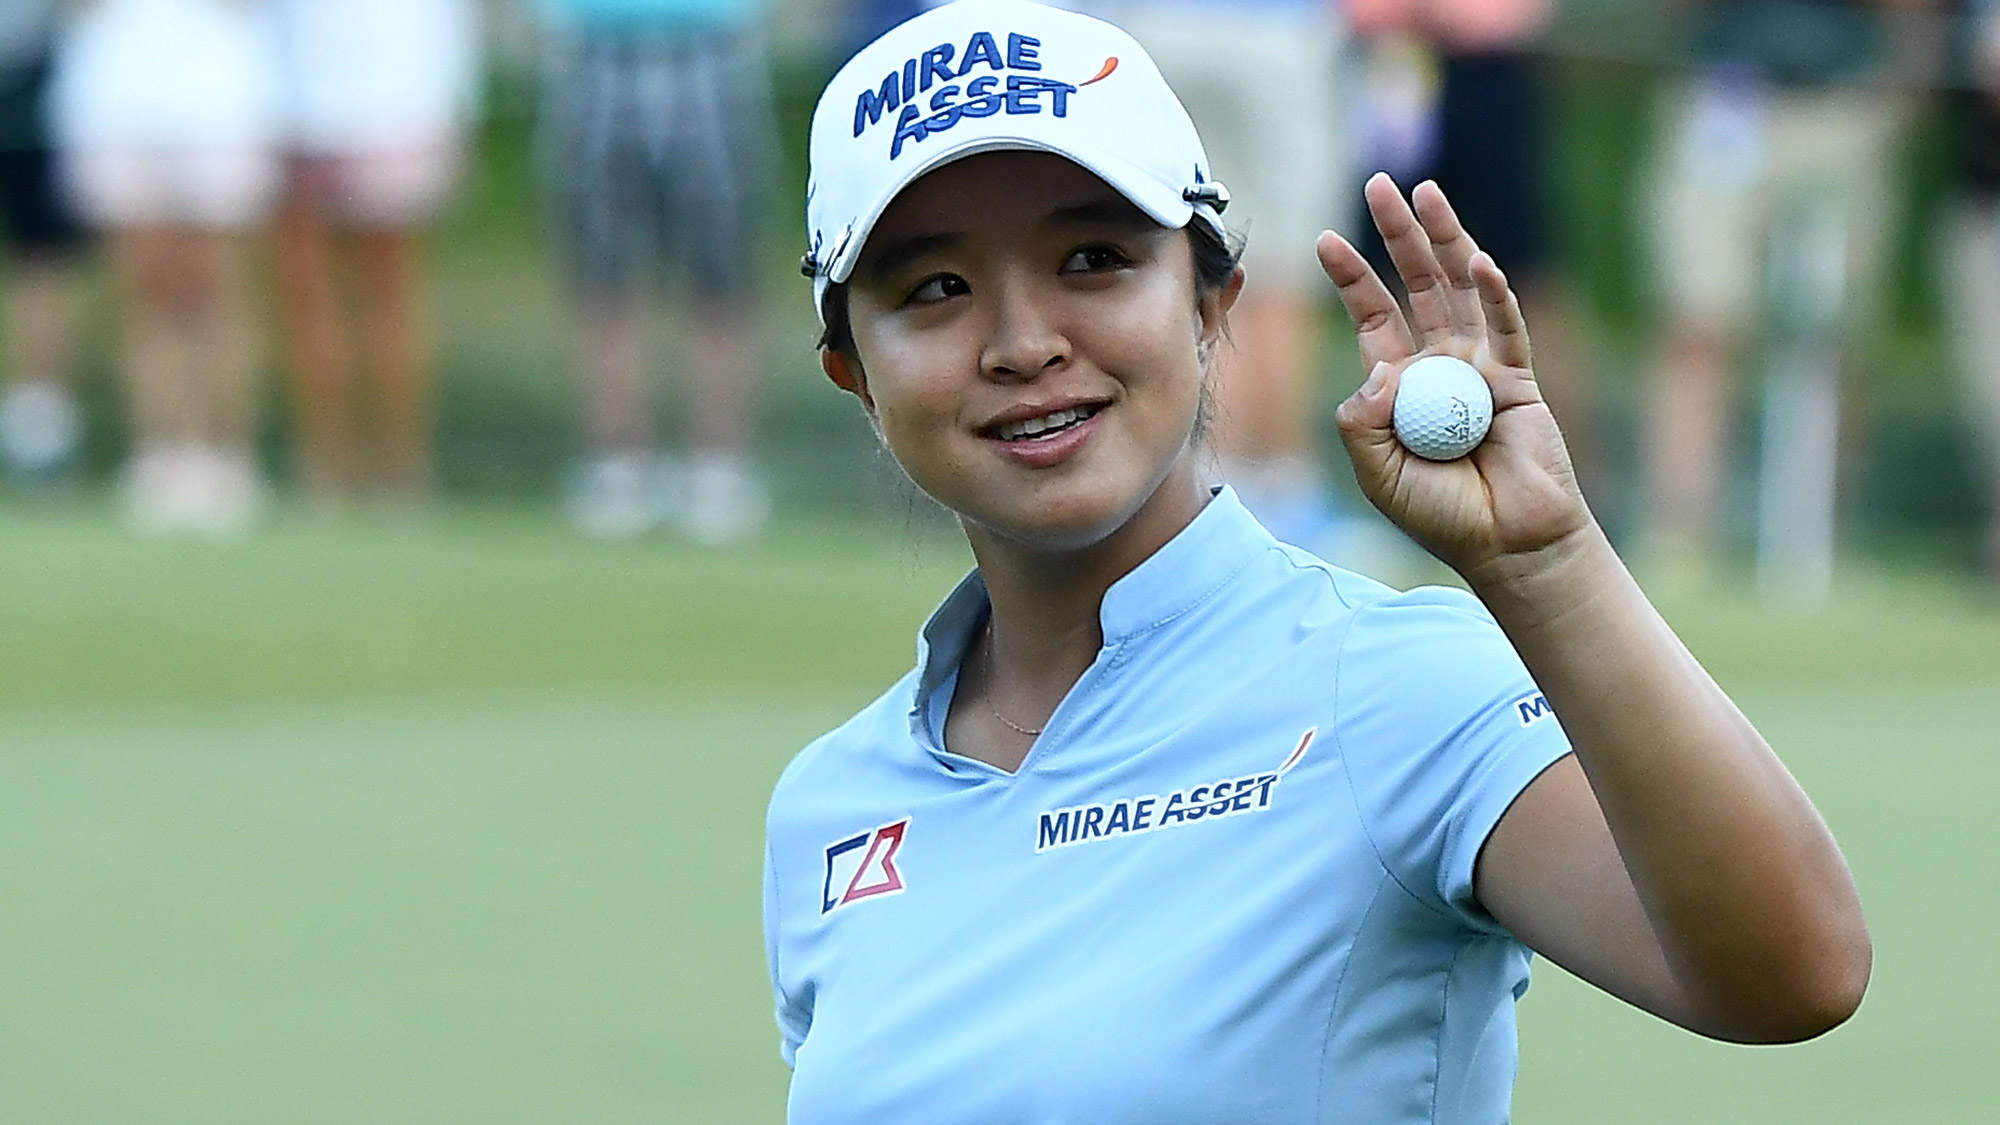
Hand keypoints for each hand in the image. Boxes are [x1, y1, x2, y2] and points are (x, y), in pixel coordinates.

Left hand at [1319, 173, 1589, 581]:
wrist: (1505, 544)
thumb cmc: (1440, 514)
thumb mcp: (1378, 472)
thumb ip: (1362, 423)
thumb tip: (1378, 371)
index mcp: (1400, 384)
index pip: (1373, 316)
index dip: (1351, 277)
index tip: (1325, 239)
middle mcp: (1440, 365)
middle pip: (1416, 285)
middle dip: (1398, 235)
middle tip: (1379, 184)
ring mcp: (1482, 367)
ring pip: (1461, 289)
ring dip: (1444, 239)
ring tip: (1424, 192)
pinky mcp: (1519, 379)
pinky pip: (1506, 327)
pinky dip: (1495, 294)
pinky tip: (1478, 262)